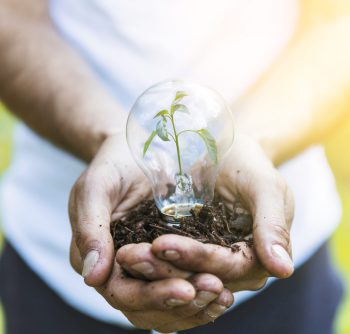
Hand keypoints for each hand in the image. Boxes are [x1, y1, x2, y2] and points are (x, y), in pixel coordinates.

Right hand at [68, 134, 232, 330]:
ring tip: (224, 294)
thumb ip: (91, 228)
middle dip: (182, 302)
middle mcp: (123, 271)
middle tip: (214, 288)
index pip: (122, 292)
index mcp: (101, 258)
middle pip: (149, 305)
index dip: (152, 295)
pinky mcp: (171, 259)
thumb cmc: (114, 165)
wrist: (136, 151)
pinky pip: (184, 285)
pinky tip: (226, 289)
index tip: (185, 288)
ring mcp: (148, 267)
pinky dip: (202, 296)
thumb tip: (93, 277)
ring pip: (168, 304)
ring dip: (197, 305)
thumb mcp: (97, 188)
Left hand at [118, 135, 293, 291]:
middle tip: (131, 255)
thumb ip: (273, 224)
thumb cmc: (248, 164)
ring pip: (181, 277)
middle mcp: (233, 266)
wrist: (226, 150)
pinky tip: (127, 255)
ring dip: (152, 271)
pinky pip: (169, 265)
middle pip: (200, 278)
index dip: (197, 259)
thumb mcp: (264, 186)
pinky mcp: (189, 251)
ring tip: (125, 255)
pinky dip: (150, 264)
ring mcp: (209, 260)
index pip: (228, 268)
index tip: (163, 244)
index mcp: (256, 255)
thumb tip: (283, 270)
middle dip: (166, 269)